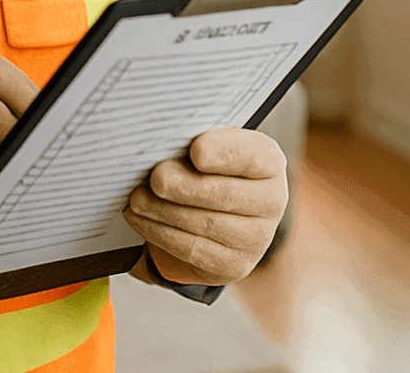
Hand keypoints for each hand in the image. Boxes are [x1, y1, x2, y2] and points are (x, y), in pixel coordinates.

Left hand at [122, 128, 286, 285]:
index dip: (223, 154)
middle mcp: (272, 203)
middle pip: (225, 195)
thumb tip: (163, 149)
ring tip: (137, 199)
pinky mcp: (234, 266)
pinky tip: (141, 220)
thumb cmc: (210, 167)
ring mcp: (257, 239)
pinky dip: (161, 234)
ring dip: (164, 212)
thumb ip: (194, 144)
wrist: (219, 207)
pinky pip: (193, 250)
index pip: (251, 157)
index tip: (195, 151)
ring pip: (205, 225)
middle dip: (184, 187)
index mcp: (268, 163)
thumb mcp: (209, 146)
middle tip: (155, 178)